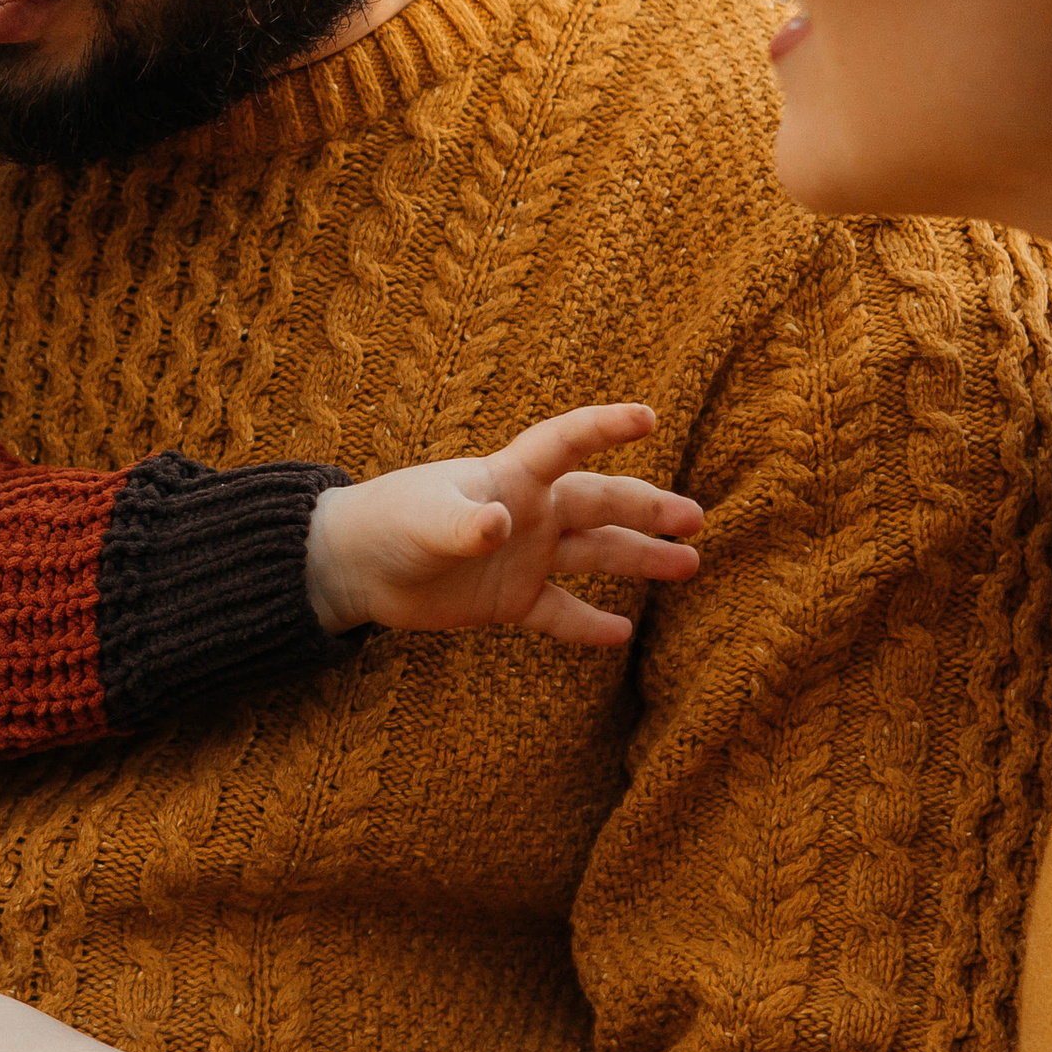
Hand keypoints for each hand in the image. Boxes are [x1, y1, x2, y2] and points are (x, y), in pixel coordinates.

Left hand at [304, 398, 701, 647]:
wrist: (355, 566)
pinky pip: (560, 612)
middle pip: (598, 503)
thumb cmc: (387, 524)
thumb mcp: (424, 520)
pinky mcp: (510, 599)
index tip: (648, 418)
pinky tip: (624, 633)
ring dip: (639, 558)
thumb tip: (500, 524)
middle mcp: (528, 513)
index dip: (603, 428)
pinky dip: (589, 624)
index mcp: (510, 478)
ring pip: (594, 554)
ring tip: (689, 564)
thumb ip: (462, 522)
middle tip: (695, 518)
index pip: (565, 444)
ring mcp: (523, 556)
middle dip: (647, 509)